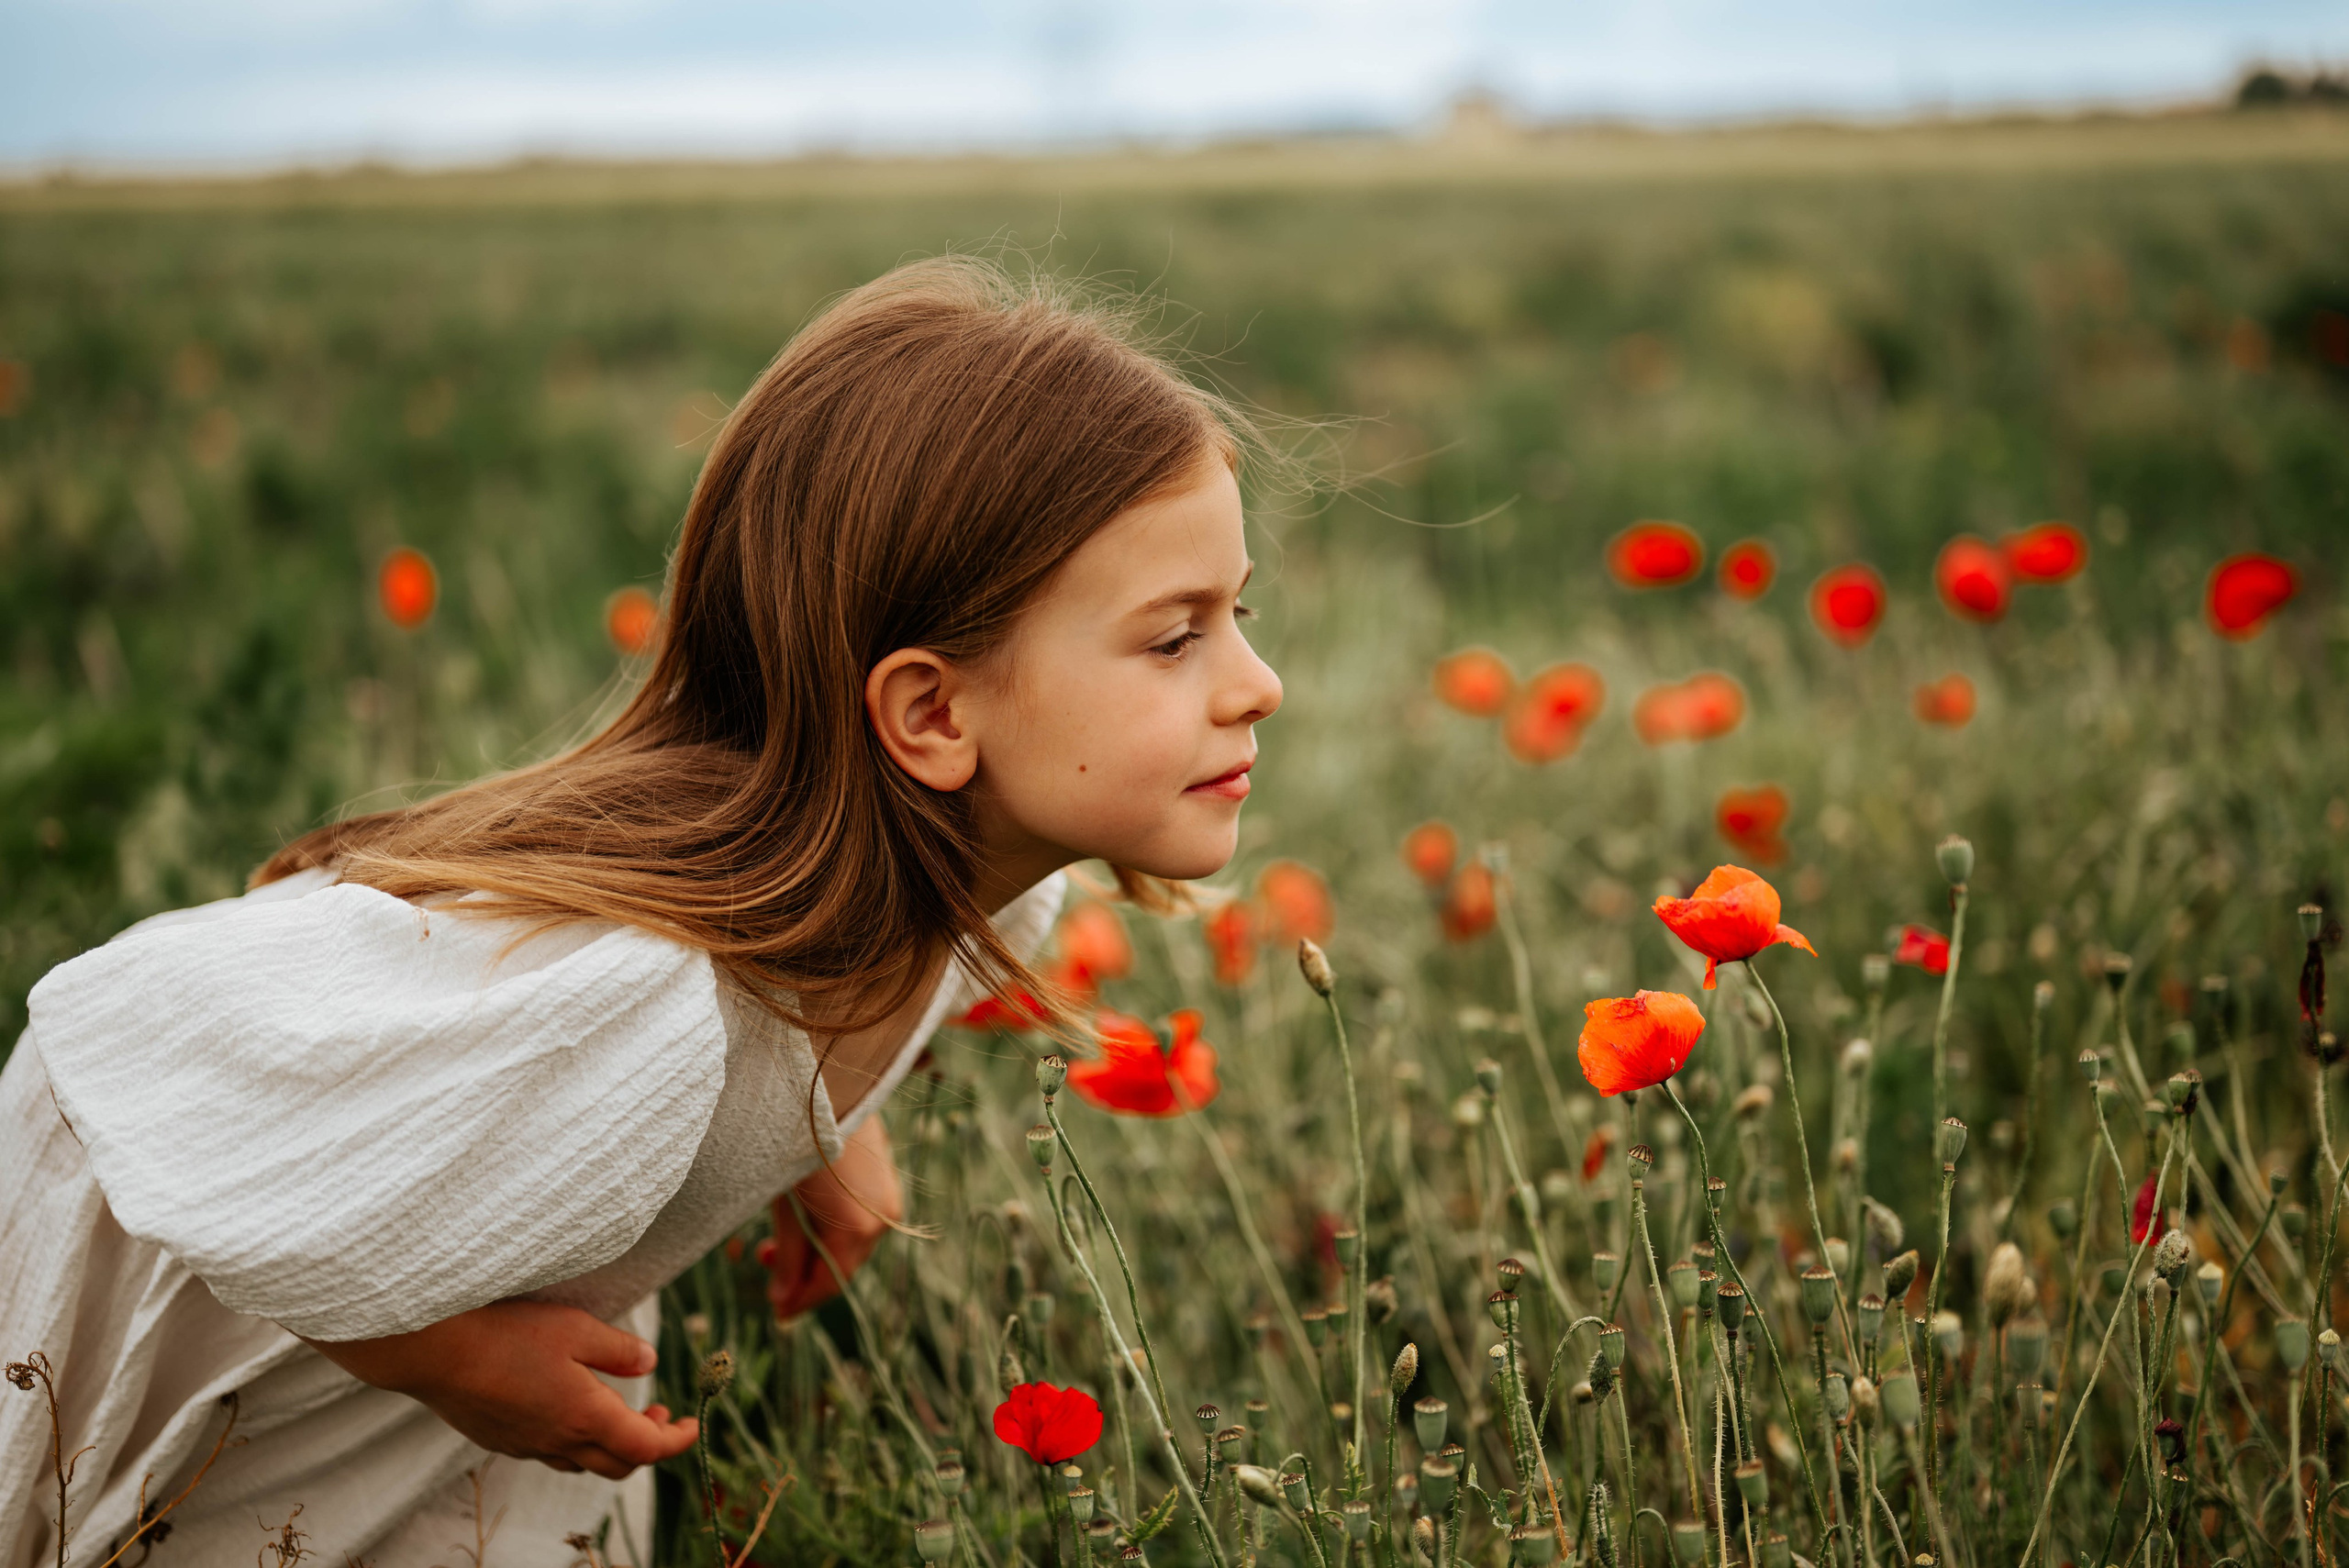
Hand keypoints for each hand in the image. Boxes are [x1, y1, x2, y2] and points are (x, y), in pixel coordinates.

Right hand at [302, 1299, 698, 1478]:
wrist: (431, 1351)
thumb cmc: (506, 1333)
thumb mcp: (576, 1329)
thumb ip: (618, 1351)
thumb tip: (650, 1362)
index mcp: (585, 1418)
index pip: (646, 1449)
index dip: (676, 1441)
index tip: (690, 1422)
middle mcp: (558, 1441)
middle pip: (618, 1465)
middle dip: (647, 1445)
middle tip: (659, 1413)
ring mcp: (525, 1445)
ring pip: (582, 1462)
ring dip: (609, 1444)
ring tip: (618, 1409)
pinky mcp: (499, 1439)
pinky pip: (549, 1451)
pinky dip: (574, 1438)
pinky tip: (568, 1407)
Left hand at [758, 1114, 902, 1318]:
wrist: (827, 1083)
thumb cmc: (794, 1141)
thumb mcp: (784, 1205)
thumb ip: (789, 1255)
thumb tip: (784, 1301)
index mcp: (855, 1229)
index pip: (830, 1284)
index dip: (800, 1302)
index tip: (775, 1312)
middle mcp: (882, 1218)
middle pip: (844, 1267)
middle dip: (806, 1277)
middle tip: (769, 1276)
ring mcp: (889, 1199)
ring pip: (852, 1246)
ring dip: (819, 1253)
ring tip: (779, 1246)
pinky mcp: (887, 1181)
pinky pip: (862, 1222)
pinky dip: (834, 1231)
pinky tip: (807, 1221)